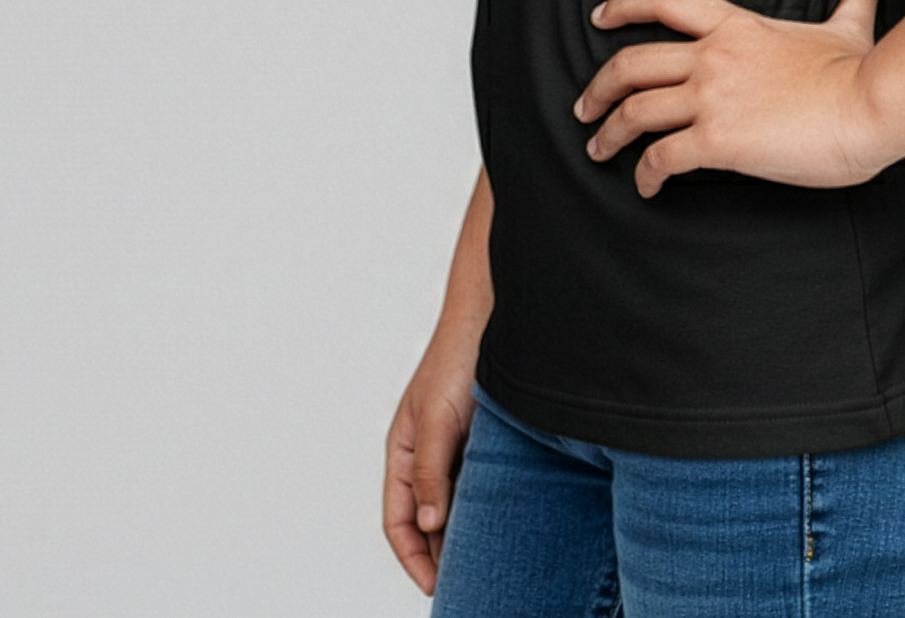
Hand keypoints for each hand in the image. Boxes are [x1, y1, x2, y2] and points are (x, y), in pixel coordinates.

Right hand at [383, 323, 480, 595]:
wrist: (493, 317)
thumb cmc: (457, 359)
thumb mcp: (438, 419)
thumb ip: (430, 471)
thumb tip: (430, 524)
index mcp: (403, 452)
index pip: (398, 521)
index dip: (413, 558)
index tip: (436, 587)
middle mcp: (426, 454)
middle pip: (428, 520)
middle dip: (441, 554)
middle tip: (466, 585)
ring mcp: (454, 448)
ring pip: (455, 505)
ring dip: (466, 533)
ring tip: (488, 564)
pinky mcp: (482, 441)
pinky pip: (479, 486)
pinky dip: (486, 508)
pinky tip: (506, 524)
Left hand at [573, 0, 889, 198]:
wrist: (869, 107)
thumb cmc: (860, 73)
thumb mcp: (850, 23)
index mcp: (737, 26)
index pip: (665, 0)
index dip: (624, 5)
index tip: (601, 17)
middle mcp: (713, 58)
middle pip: (631, 63)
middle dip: (599, 86)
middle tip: (586, 105)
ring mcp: (712, 98)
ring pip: (635, 111)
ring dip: (608, 133)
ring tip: (598, 148)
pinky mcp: (718, 141)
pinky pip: (661, 158)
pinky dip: (644, 175)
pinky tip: (646, 186)